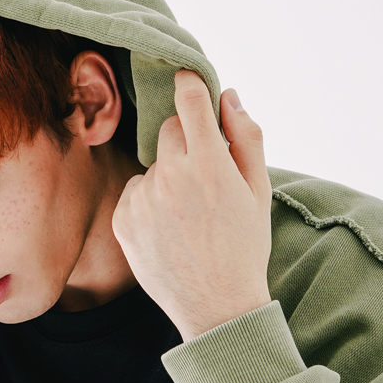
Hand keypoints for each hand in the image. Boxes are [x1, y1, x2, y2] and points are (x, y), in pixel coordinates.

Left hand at [112, 69, 272, 340]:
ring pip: (153, 166)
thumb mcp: (260, 190)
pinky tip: (169, 230)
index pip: (189, 99)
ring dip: (167, 178)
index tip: (186, 76)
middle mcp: (170, 175)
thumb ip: (246, 136)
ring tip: (188, 217)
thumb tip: (228, 95)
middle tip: (205, 181)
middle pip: (170, 131)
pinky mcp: (122, 220)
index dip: (189, 83)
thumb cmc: (244, 247)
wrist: (216, 306)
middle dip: (187, 144)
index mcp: (208, 162)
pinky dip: (149, 203)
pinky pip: (135, 193)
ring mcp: (142, 199)